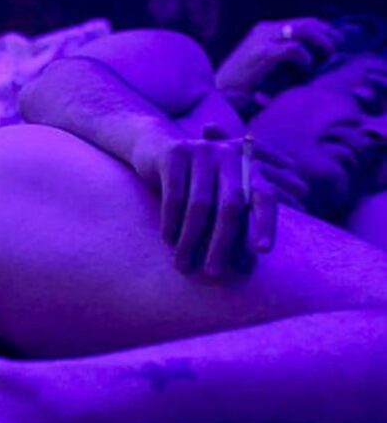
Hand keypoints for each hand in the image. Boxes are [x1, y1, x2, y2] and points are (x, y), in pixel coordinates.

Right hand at [132, 126, 307, 276]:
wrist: (156, 149)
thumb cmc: (194, 185)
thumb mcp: (217, 202)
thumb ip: (235, 228)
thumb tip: (248, 268)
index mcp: (248, 167)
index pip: (265, 195)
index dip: (266, 222)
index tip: (263, 251)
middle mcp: (228, 156)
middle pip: (230, 206)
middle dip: (221, 244)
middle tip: (213, 273)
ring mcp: (202, 151)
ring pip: (200, 204)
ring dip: (191, 240)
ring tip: (183, 265)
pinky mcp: (174, 154)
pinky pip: (174, 195)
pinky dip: (171, 222)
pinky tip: (168, 240)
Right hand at [215, 18, 342, 107]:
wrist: (218, 93)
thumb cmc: (239, 85)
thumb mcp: (262, 64)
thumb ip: (280, 55)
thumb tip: (309, 58)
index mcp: (263, 30)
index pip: (299, 22)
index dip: (321, 29)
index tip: (333, 41)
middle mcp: (264, 30)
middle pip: (305, 22)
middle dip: (326, 33)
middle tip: (337, 47)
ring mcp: (262, 40)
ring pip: (302, 30)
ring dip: (321, 41)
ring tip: (328, 55)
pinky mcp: (262, 55)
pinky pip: (293, 48)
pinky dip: (304, 57)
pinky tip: (306, 67)